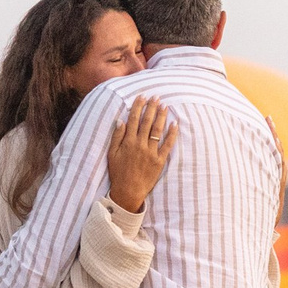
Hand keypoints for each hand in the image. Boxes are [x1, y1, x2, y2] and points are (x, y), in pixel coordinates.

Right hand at [106, 98, 177, 212]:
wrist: (128, 191)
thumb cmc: (118, 173)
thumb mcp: (112, 154)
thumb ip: (116, 137)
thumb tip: (120, 121)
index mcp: (128, 142)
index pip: (133, 119)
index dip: (138, 106)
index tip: (142, 97)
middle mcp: (140, 145)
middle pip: (147, 122)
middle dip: (151, 107)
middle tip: (156, 97)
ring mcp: (151, 152)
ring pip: (157, 130)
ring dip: (161, 117)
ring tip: (165, 106)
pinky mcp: (159, 160)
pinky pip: (167, 145)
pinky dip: (172, 134)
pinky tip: (175, 124)